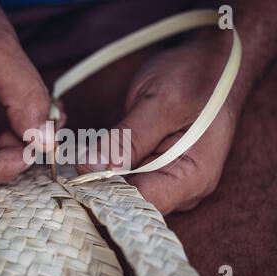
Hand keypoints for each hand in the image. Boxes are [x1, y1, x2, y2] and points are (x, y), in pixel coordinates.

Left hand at [78, 34, 241, 213]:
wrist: (212, 63)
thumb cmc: (196, 77)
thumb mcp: (160, 102)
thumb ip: (126, 139)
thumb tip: (89, 169)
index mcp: (192, 177)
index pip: (142, 204)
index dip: (106, 196)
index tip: (77, 183)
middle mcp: (183, 186)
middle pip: (133, 201)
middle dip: (100, 187)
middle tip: (71, 172)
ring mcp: (169, 177)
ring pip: (126, 189)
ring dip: (101, 176)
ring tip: (79, 162)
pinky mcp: (156, 167)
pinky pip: (127, 176)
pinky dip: (108, 167)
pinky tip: (92, 156)